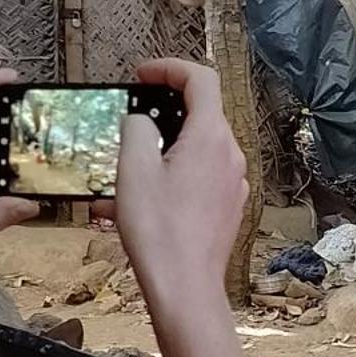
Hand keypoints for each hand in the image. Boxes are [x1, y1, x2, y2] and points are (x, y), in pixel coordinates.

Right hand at [115, 58, 248, 311]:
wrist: (184, 288)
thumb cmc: (160, 233)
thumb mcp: (133, 170)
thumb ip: (137, 130)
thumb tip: (141, 121)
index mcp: (211, 137)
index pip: (200, 79)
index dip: (170, 68)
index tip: (143, 75)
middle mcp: (230, 155)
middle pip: (200, 114)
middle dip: (161, 113)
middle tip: (130, 120)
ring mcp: (233, 183)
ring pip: (196, 150)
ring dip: (160, 151)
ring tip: (123, 172)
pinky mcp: (227, 207)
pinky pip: (198, 179)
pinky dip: (169, 178)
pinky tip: (137, 202)